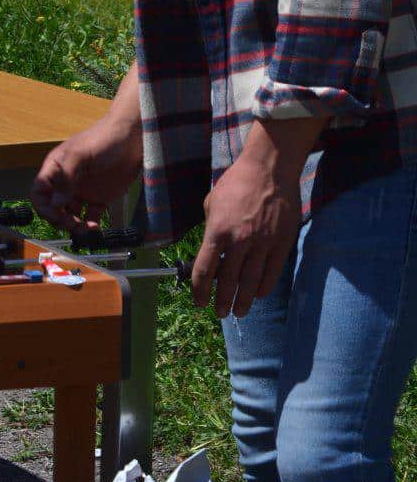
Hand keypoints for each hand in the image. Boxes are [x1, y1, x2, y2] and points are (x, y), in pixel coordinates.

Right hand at [31, 119, 142, 237]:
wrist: (133, 138)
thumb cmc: (103, 139)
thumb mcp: (80, 154)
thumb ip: (65, 177)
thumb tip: (56, 203)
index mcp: (56, 168)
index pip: (40, 191)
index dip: (43, 205)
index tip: (55, 214)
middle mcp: (67, 181)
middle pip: (53, 207)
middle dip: (59, 219)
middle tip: (71, 224)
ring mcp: (83, 190)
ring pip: (70, 215)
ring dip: (74, 225)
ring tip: (85, 229)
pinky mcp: (99, 197)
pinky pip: (90, 217)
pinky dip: (91, 225)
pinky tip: (96, 227)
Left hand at [191, 133, 304, 317]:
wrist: (269, 168)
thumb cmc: (237, 182)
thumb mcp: (212, 202)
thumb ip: (210, 228)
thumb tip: (210, 250)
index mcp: (217, 230)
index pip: (204, 270)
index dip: (200, 290)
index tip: (199, 302)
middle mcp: (239, 241)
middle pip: (228, 281)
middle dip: (222, 302)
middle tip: (220, 313)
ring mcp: (262, 243)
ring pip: (251, 282)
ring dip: (243, 301)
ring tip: (239, 312)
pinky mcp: (282, 243)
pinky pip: (272, 272)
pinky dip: (264, 287)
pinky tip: (257, 295)